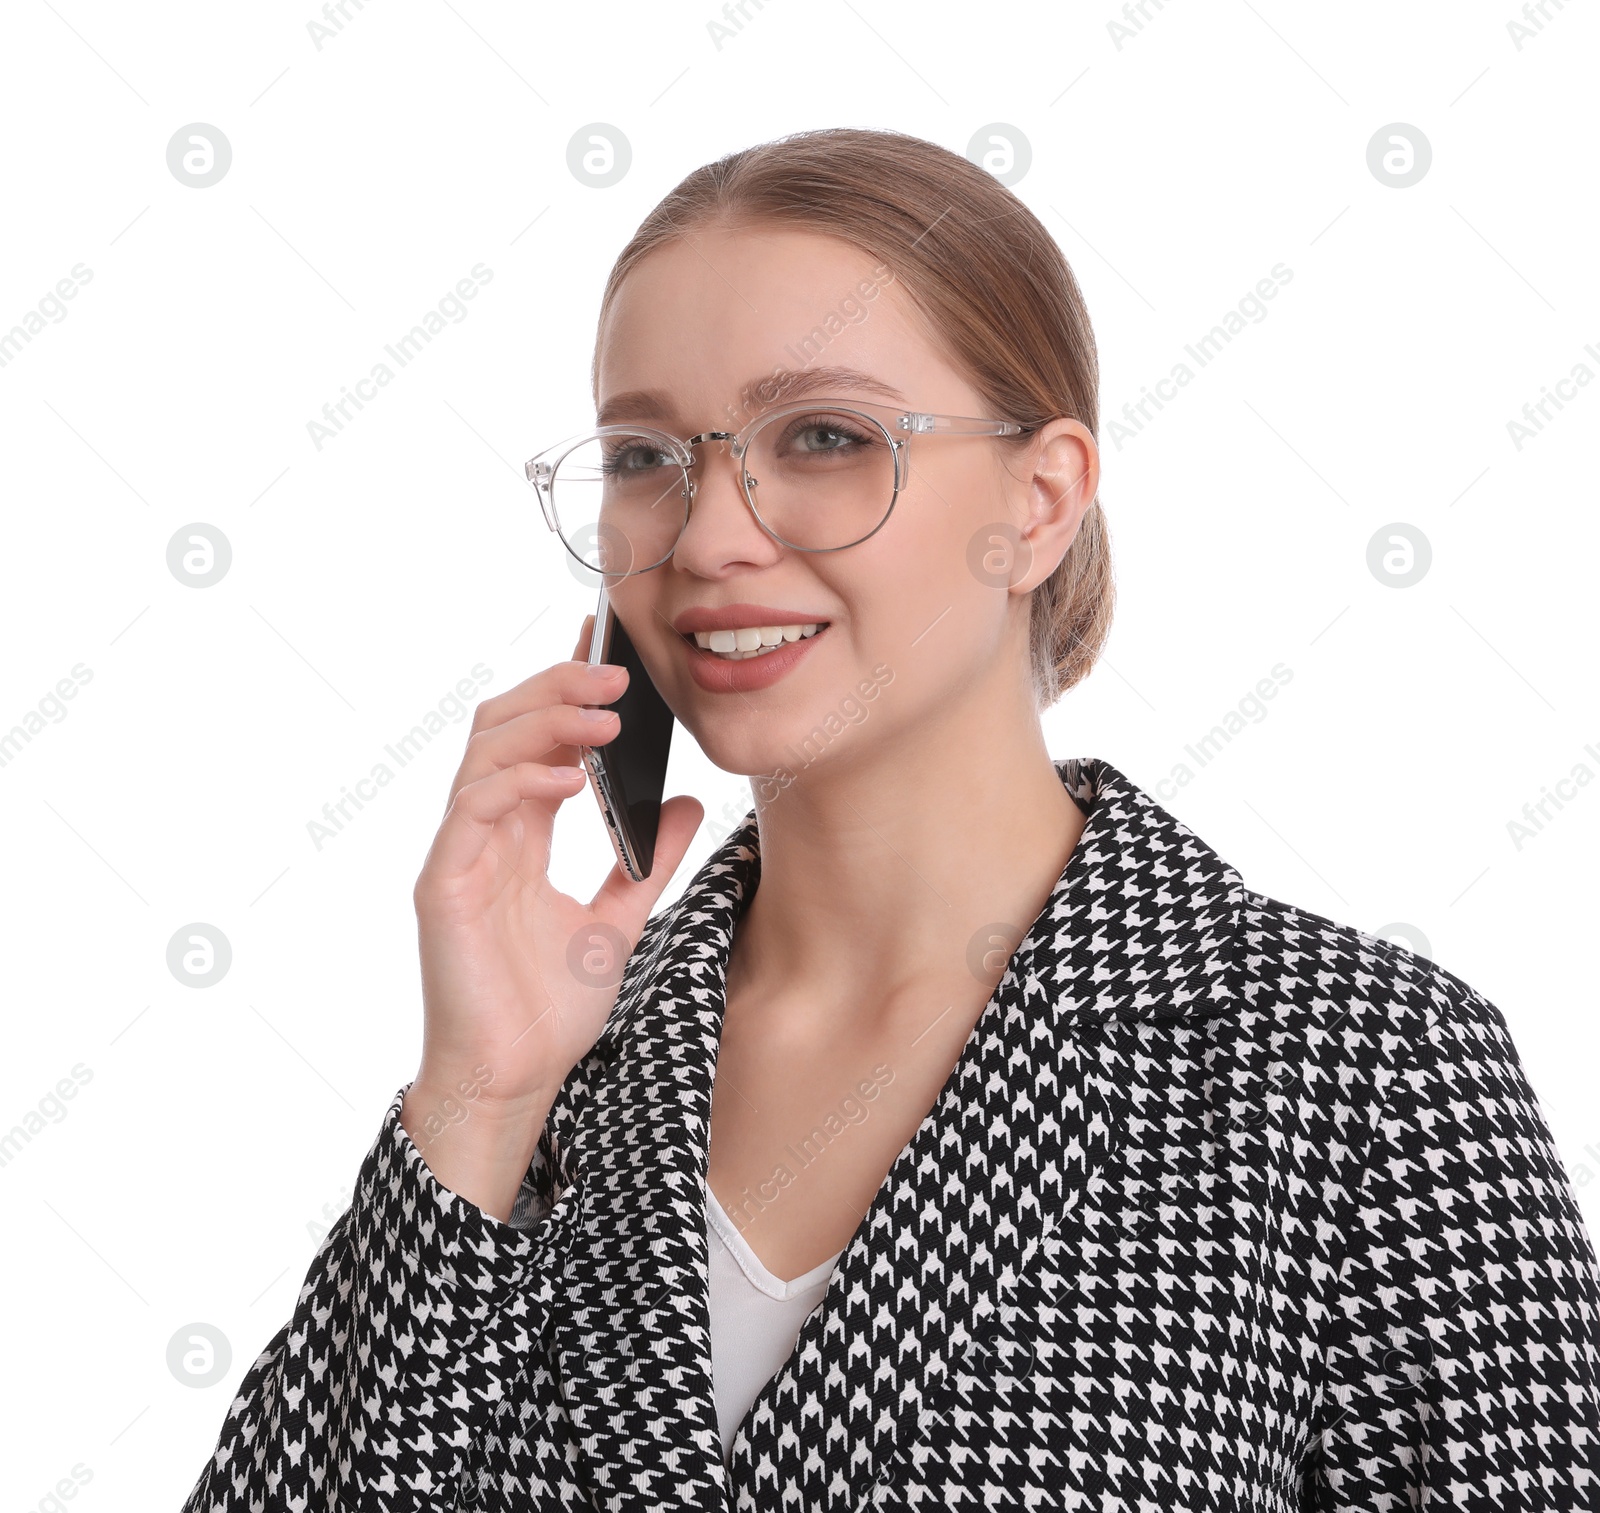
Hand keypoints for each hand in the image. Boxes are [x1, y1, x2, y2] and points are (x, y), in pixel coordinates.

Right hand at [408, 614, 702, 1124]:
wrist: (516, 1078)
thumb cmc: (548, 1009)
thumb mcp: (619, 920)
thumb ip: (645, 860)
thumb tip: (684, 800)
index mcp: (518, 836)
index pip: (536, 739)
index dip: (566, 690)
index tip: (611, 651)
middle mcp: (483, 833)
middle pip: (504, 726)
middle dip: (558, 687)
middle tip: (617, 670)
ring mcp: (459, 853)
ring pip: (485, 751)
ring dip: (546, 720)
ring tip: (605, 712)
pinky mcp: (442, 882)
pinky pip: (473, 808)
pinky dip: (519, 780)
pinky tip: (569, 776)